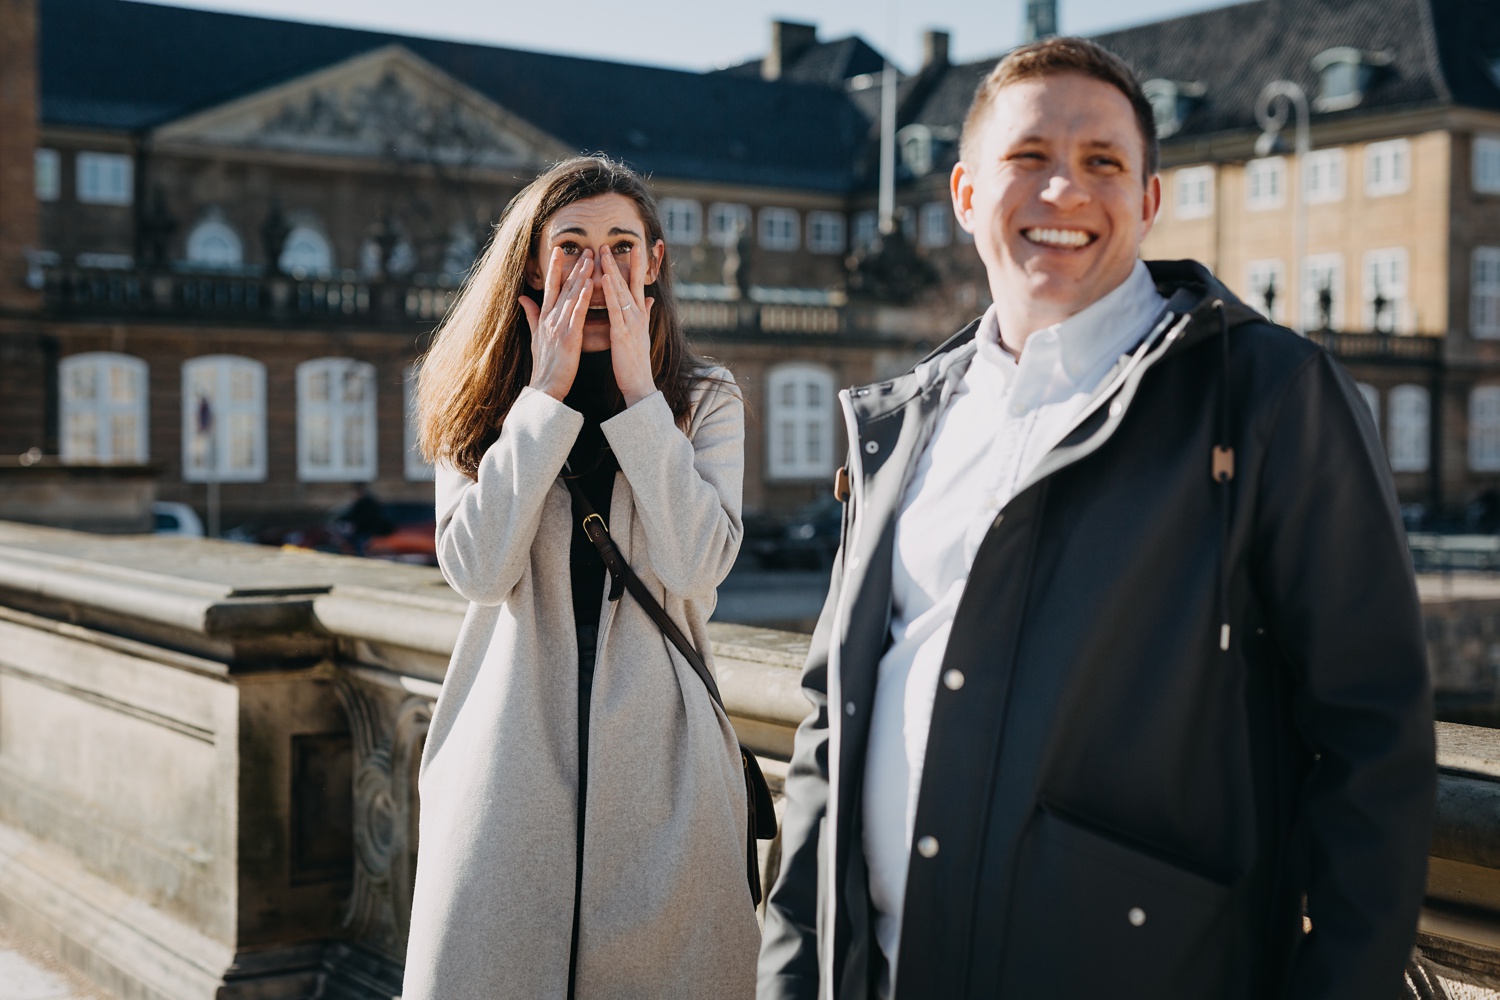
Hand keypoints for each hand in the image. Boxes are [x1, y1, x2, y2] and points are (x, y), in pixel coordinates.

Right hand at [519, 247, 593, 400]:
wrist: (545, 387)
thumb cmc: (545, 365)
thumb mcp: (536, 337)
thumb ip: (531, 315)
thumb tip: (522, 298)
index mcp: (544, 318)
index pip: (550, 287)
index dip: (555, 268)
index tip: (560, 250)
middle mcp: (550, 319)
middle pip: (562, 287)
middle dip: (574, 267)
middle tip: (586, 249)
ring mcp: (558, 327)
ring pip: (570, 296)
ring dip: (581, 276)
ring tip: (591, 259)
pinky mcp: (568, 338)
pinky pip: (576, 314)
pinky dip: (582, 299)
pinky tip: (589, 285)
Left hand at [599, 240, 656, 405]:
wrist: (640, 384)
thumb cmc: (636, 362)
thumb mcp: (642, 335)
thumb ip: (645, 314)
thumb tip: (649, 299)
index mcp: (640, 316)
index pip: (637, 285)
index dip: (636, 265)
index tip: (635, 247)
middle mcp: (637, 316)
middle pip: (628, 283)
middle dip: (619, 261)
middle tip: (610, 242)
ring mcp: (631, 323)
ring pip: (621, 291)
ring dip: (612, 269)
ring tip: (603, 252)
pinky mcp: (622, 333)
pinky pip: (615, 309)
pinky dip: (610, 292)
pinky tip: (605, 278)